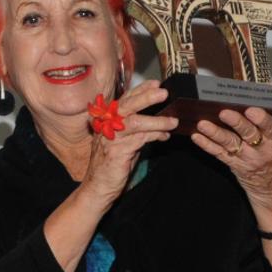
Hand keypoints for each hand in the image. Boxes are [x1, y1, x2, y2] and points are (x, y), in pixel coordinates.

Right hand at [80, 80, 177, 206]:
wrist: (98, 188)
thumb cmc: (111, 166)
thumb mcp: (123, 143)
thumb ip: (135, 130)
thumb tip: (158, 120)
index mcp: (107, 122)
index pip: (124, 100)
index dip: (140, 90)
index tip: (155, 84)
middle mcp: (106, 127)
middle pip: (126, 105)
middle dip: (146, 97)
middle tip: (163, 92)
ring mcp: (111, 139)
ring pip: (135, 122)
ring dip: (157, 120)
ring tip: (173, 121)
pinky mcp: (117, 152)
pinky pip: (139, 139)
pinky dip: (155, 136)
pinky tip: (164, 136)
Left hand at [191, 106, 271, 218]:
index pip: (271, 128)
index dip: (262, 119)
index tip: (252, 110)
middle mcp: (262, 150)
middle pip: (248, 134)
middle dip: (236, 123)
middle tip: (224, 113)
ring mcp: (246, 158)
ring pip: (229, 143)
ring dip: (215, 133)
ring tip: (203, 124)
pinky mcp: (233, 164)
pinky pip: (218, 153)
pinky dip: (206, 144)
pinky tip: (197, 136)